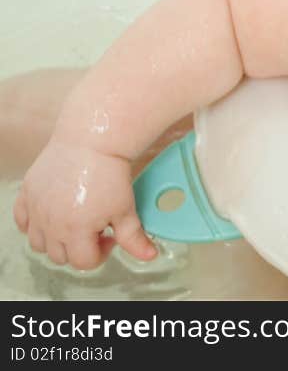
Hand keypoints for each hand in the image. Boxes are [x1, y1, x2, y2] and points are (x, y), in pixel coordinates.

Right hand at [13, 139, 156, 269]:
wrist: (92, 141)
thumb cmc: (110, 174)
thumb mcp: (126, 210)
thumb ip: (134, 238)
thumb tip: (149, 256)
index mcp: (75, 231)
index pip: (84, 263)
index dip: (102, 253)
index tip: (110, 235)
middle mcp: (50, 224)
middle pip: (61, 256)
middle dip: (80, 248)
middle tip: (95, 227)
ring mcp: (35, 209)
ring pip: (38, 244)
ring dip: (56, 240)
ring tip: (76, 222)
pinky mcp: (27, 194)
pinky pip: (22, 221)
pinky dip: (34, 224)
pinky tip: (54, 214)